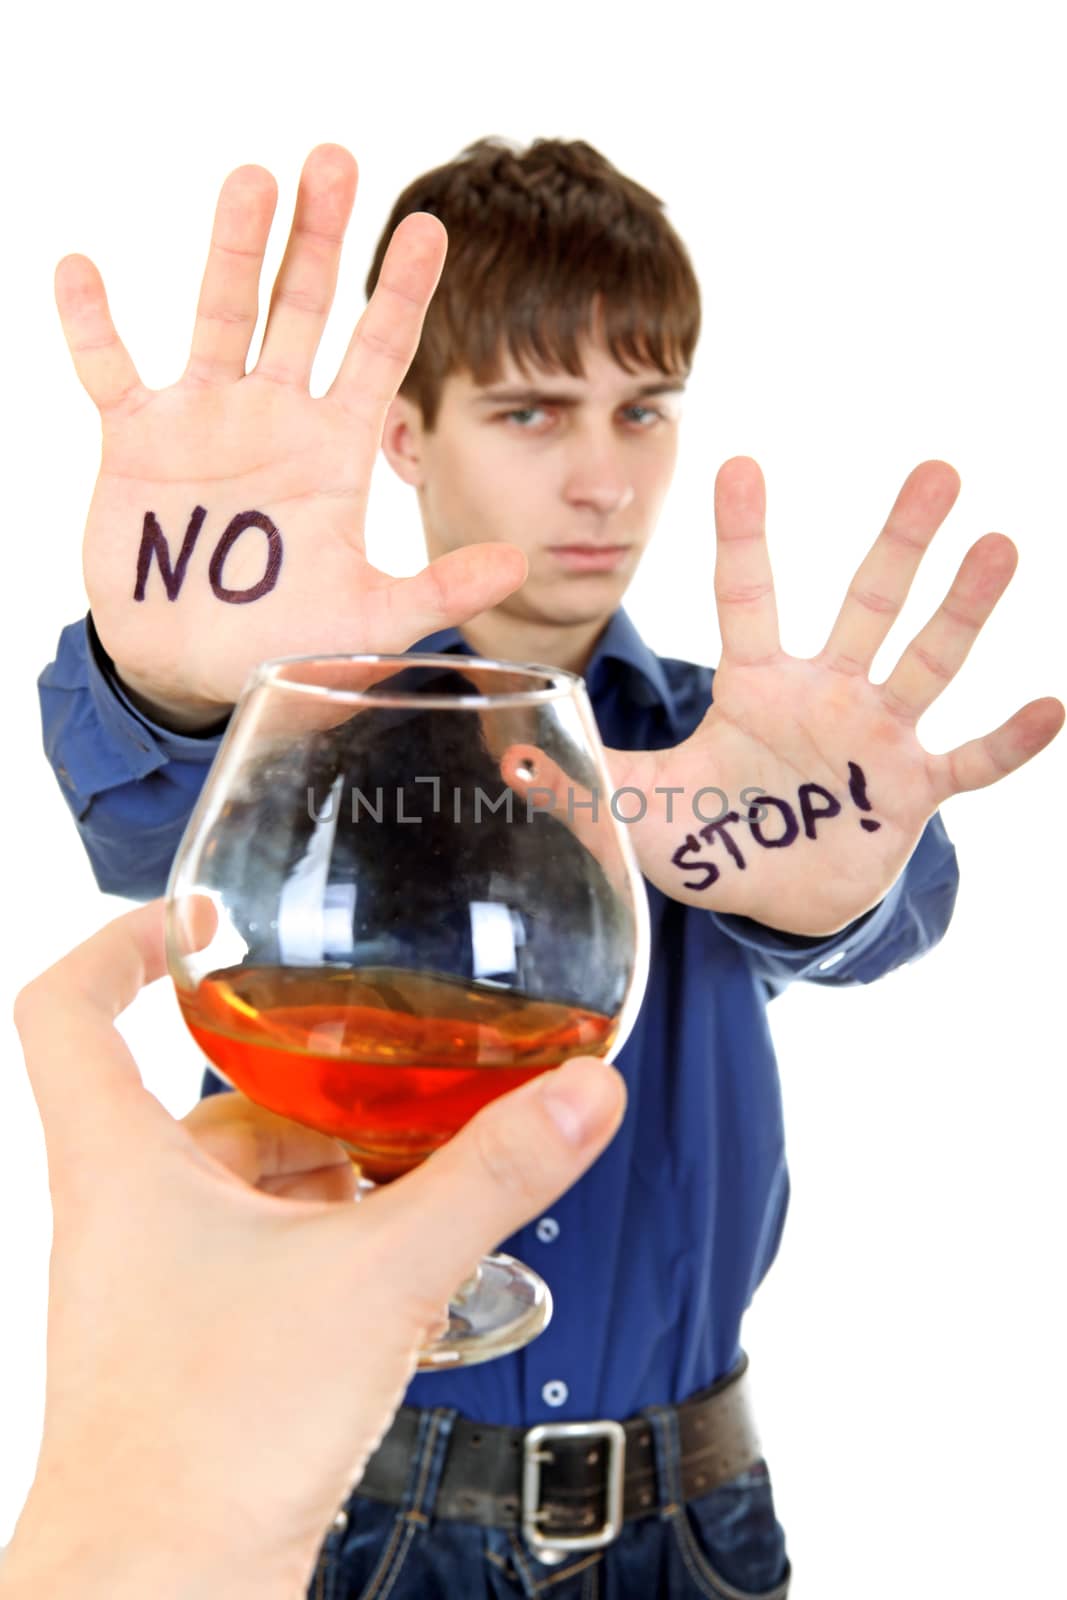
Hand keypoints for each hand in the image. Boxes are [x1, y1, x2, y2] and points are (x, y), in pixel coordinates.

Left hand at [4, 903, 623, 1599]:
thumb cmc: (214, 1440)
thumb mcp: (378, 1276)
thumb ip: (488, 1178)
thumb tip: (583, 1095)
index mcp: (120, 1165)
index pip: (65, 1007)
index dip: (121, 940)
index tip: (199, 916)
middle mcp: (122, 1213)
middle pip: (183, 1091)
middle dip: (287, 1066)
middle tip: (376, 1040)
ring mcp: (152, 1283)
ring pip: (230, 1178)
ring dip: (318, 1155)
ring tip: (418, 1145)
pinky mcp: (193, 1342)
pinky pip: (255, 1249)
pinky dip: (323, 1229)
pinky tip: (403, 1246)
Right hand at [56, 145, 525, 730]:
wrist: (194, 670)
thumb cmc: (284, 641)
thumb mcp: (369, 622)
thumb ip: (439, 591)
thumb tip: (519, 564)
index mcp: (335, 449)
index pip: (378, 354)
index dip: (402, 293)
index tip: (430, 227)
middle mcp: (275, 417)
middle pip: (302, 308)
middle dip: (319, 238)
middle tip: (335, 160)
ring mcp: (205, 421)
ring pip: (221, 315)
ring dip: (233, 249)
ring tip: (252, 177)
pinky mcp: (137, 440)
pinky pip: (109, 368)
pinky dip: (92, 323)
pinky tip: (80, 269)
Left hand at [614, 459, 1063, 934]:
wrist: (776, 897)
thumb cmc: (712, 837)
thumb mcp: (643, 810)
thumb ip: (586, 783)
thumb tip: (505, 764)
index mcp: (758, 686)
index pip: (747, 597)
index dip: (743, 536)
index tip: (741, 462)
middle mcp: (827, 693)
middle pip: (866, 603)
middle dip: (900, 540)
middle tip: (936, 469)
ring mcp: (877, 738)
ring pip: (927, 661)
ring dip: (964, 610)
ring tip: (1001, 544)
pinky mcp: (913, 790)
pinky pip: (969, 762)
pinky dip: (1008, 742)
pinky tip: (1053, 705)